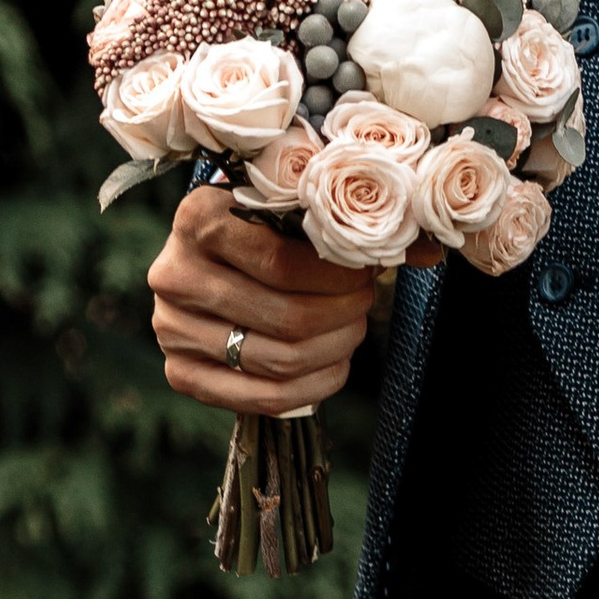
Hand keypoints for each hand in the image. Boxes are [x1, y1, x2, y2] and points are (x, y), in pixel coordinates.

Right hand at [148, 183, 385, 416]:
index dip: (337, 275)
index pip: (282, 263)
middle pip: (284, 317)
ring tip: (353, 329)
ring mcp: (171, 329)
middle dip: (342, 313)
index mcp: (198, 218)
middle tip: (366, 301)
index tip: (369, 268)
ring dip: (332, 349)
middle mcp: (174, 274)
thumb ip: (350, 220)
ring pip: (275, 360)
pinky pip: (258, 397)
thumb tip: (427, 249)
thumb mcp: (289, 201)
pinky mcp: (179, 372)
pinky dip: (310, 388)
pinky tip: (334, 366)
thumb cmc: (257, 218)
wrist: (205, 250)